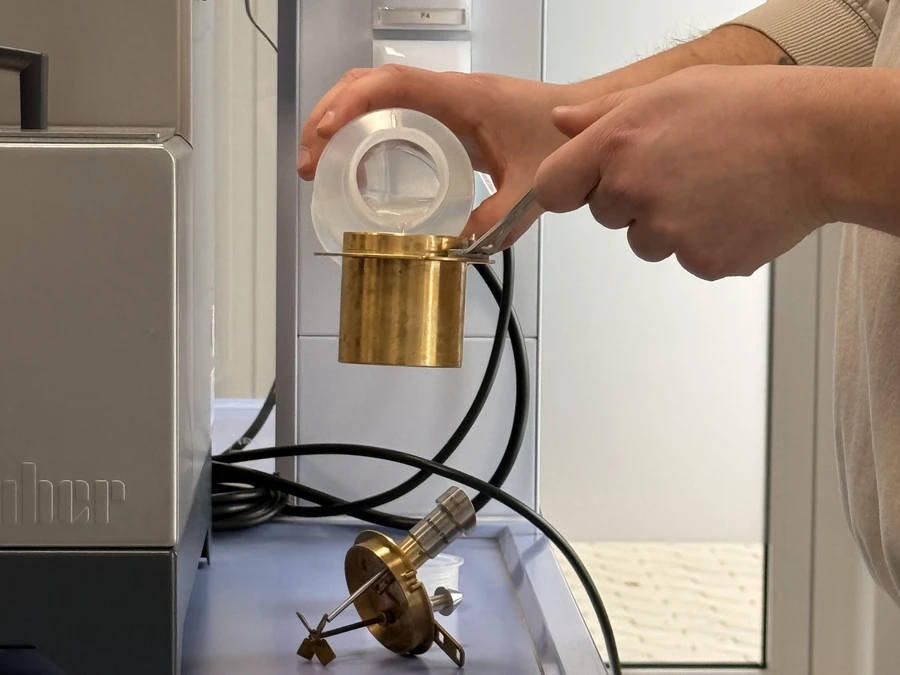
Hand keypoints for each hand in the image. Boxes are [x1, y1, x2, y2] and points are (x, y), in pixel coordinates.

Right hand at [298, 65, 584, 244]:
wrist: (584, 120)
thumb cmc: (559, 138)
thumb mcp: (528, 188)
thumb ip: (494, 222)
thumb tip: (452, 251)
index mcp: (462, 100)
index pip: (392, 85)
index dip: (351, 106)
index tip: (324, 137)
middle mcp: (447, 93)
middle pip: (368, 84)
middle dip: (328, 117)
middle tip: (309, 162)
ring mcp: (444, 100)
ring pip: (375, 93)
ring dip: (340, 121)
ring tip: (320, 163)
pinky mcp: (447, 113)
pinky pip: (394, 109)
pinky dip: (364, 129)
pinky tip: (357, 164)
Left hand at [534, 64, 831, 280]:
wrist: (817, 143)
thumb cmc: (750, 109)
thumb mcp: (666, 90)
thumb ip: (602, 113)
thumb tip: (562, 122)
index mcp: (616, 144)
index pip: (553, 187)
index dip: (569, 186)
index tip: (584, 185)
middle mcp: (633, 190)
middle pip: (605, 215)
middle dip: (631, 199)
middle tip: (681, 169)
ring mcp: (666, 232)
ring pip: (644, 242)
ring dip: (667, 224)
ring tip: (712, 187)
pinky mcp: (700, 262)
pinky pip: (685, 260)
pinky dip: (704, 242)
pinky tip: (729, 209)